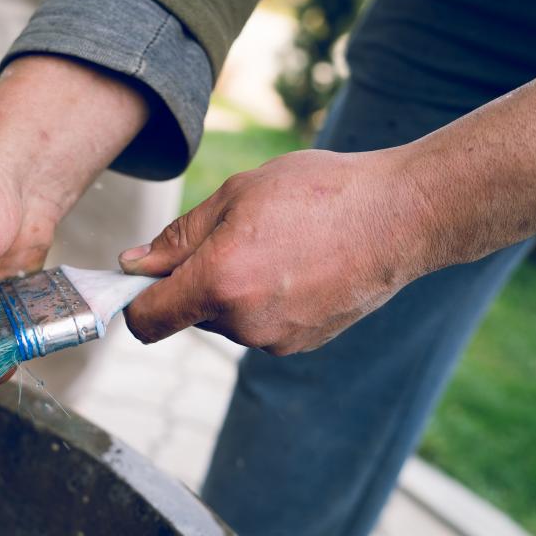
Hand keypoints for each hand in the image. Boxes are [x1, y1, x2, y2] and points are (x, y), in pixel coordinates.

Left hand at [119, 148, 428, 355]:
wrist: (402, 215)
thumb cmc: (319, 192)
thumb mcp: (236, 195)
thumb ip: (178, 237)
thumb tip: (133, 265)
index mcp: (219, 282)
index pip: (148, 320)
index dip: (134, 301)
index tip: (139, 279)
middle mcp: (244, 323)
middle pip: (188, 313)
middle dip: (195, 280)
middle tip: (235, 234)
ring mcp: (276, 340)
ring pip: (226, 318)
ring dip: (232, 289)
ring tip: (276, 245)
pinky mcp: (302, 345)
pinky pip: (259, 325)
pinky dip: (263, 301)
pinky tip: (297, 265)